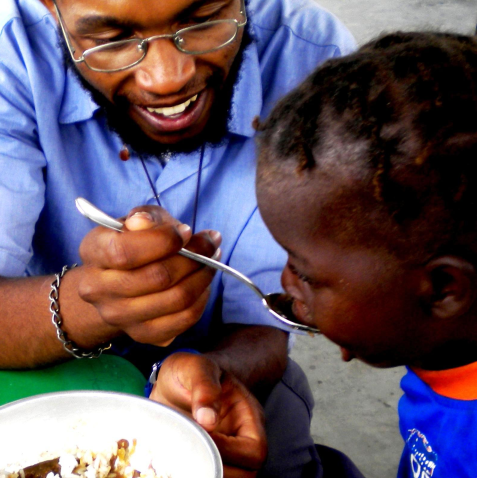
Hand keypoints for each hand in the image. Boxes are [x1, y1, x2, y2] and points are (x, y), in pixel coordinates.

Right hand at [78, 205, 220, 345]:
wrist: (116, 280)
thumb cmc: (134, 242)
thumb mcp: (139, 220)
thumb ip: (146, 217)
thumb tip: (144, 222)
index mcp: (93, 251)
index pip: (125, 252)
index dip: (163, 241)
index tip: (187, 231)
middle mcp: (97, 288)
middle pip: (157, 278)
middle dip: (195, 257)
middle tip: (212, 243)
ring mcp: (118, 316)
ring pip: (175, 299)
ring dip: (203, 276)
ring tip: (212, 259)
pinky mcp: (142, 334)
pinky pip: (183, 320)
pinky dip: (201, 299)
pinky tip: (203, 283)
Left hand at [149, 352, 267, 476]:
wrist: (176, 378)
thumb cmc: (191, 370)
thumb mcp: (195, 367)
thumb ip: (204, 386)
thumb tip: (208, 420)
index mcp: (248, 416)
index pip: (254, 449)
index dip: (228, 451)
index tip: (198, 436)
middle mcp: (241, 438)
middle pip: (247, 474)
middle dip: (217, 469)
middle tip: (187, 455)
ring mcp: (226, 452)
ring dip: (206, 473)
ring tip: (181, 460)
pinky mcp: (207, 459)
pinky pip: (211, 474)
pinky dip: (197, 473)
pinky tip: (177, 466)